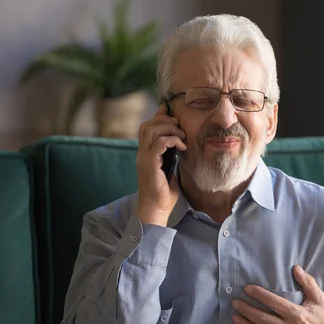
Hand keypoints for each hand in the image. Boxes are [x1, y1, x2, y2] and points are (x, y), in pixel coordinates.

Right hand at [134, 104, 186, 225]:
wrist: (156, 210)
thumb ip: (171, 157)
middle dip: (164, 120)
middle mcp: (141, 154)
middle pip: (147, 125)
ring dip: (170, 129)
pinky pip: (159, 143)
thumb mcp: (169, 170)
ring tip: (182, 137)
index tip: (171, 112)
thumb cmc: (163, 194)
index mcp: (145, 154)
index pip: (146, 128)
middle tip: (179, 126)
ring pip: (151, 130)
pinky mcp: (149, 164)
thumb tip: (179, 145)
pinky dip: (172, 141)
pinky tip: (182, 147)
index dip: (158, 117)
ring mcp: (144, 158)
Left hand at [231, 265, 323, 323]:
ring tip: (234, 317)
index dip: (259, 295)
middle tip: (235, 302)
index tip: (247, 289)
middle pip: (262, 318)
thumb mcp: (319, 298)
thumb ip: (307, 282)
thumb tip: (295, 268)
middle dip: (246, 309)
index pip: (273, 302)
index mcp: (297, 314)